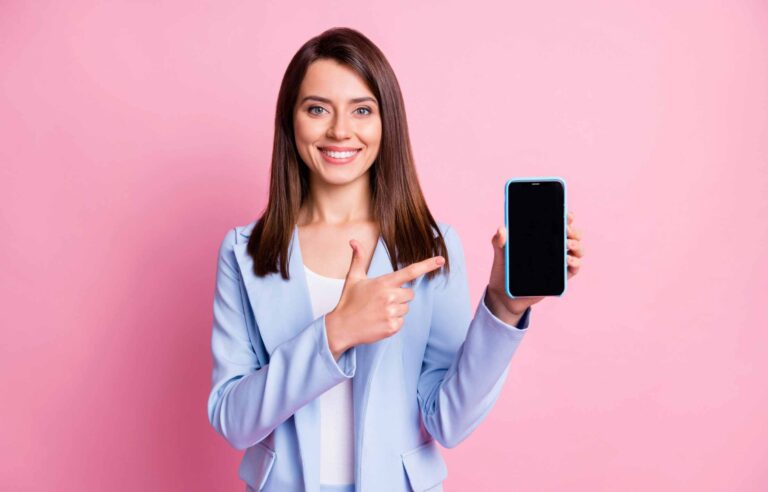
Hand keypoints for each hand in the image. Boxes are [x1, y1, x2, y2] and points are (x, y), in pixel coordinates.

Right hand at [325, 239, 445, 359]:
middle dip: (400, 296)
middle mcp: (389, 296)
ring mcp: (391, 312)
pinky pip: (402, 321)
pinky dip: (393, 322)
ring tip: (378, 311)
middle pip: (410, 294)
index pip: (410, 271)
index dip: (427, 265)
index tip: (441, 260)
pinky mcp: (392, 327)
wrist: (341, 327)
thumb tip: (353, 241)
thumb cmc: (348, 302)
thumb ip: (358, 258)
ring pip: (406, 308)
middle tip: (381, 300)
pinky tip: (379, 321)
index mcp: (383, 282)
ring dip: (396, 309)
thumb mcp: (353, 278)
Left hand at [485, 211, 584, 322]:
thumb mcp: (500, 253)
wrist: (504, 295)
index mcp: (542, 239)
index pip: (559, 224)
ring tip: (567, 244)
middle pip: (573, 235)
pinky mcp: (560, 278)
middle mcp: (553, 248)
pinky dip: (575, 263)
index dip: (567, 217)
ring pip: (578, 250)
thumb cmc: (504, 270)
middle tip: (566, 229)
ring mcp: (558, 263)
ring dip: (577, 245)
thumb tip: (501, 229)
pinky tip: (568, 260)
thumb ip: (499, 240)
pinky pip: (574, 269)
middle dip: (574, 230)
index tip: (568, 214)